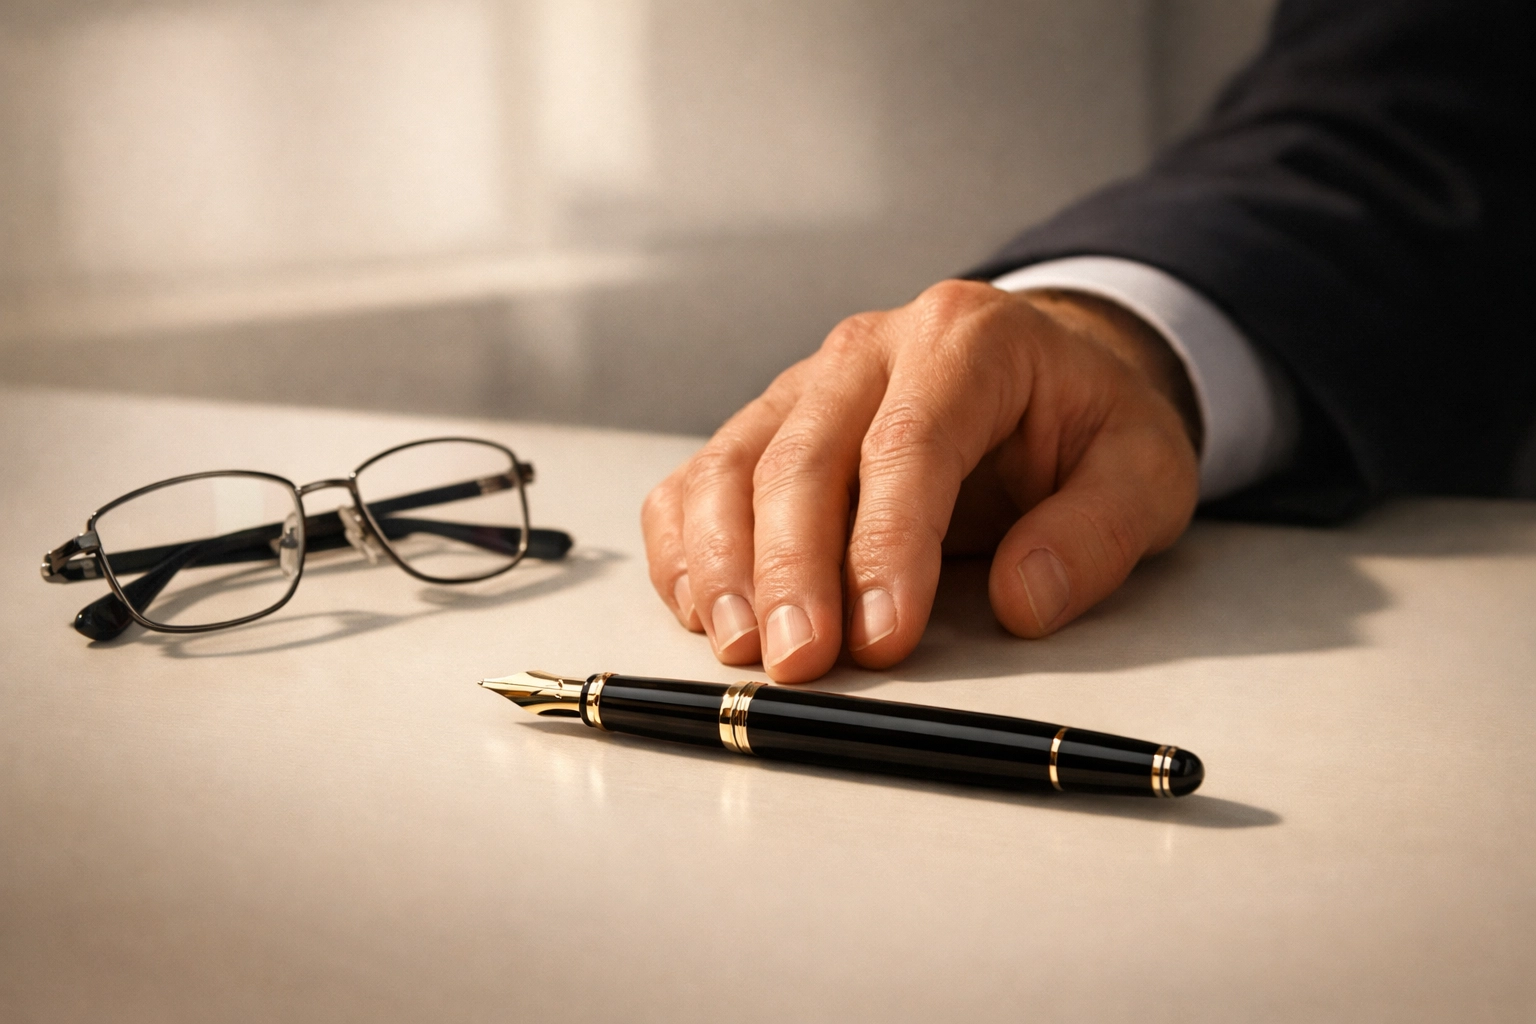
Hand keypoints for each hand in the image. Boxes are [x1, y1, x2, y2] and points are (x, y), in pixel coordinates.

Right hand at [641, 279, 1200, 682]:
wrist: (1044, 369)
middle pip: (801, 457)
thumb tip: (1021, 601)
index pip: (908, 442)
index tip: (883, 637)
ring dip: (724, 565)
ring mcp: (803, 388)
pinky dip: (687, 548)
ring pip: (731, 466)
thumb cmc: (1084, 419)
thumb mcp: (1144, 467)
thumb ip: (1096, 531)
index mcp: (964, 342)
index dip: (886, 545)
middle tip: (799, 663)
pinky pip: (698, 482)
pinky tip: (707, 610)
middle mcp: (868, 352)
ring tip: (742, 649)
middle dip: (791, 571)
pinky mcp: (766, 429)